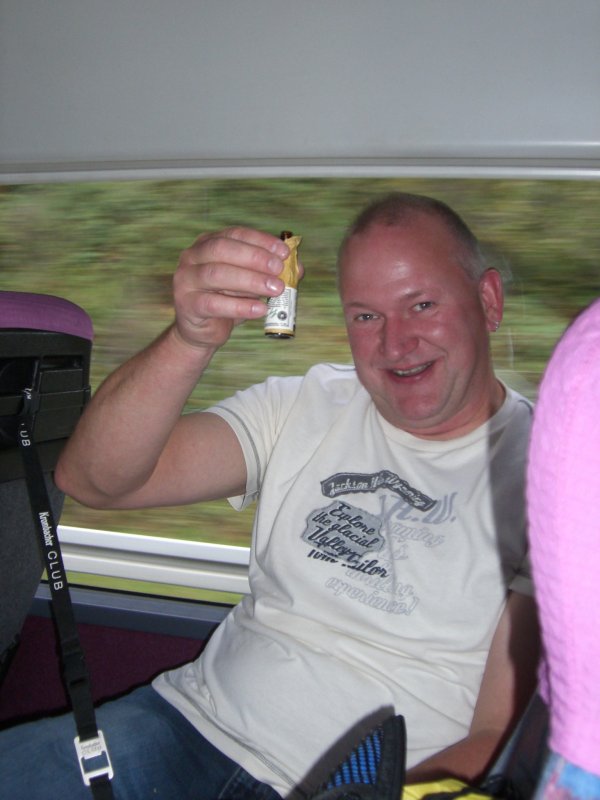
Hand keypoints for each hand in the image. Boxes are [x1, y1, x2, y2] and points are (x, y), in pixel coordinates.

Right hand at [172, 227, 290, 350]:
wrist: (201, 331)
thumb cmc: (226, 300)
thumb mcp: (250, 284)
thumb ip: (270, 273)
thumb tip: (297, 268)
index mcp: (208, 243)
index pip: (235, 234)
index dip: (260, 241)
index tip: (284, 252)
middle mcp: (192, 257)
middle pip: (222, 249)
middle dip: (254, 258)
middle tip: (279, 269)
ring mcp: (186, 280)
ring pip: (217, 274)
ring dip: (250, 280)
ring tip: (275, 289)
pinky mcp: (187, 305)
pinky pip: (214, 304)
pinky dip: (240, 306)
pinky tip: (260, 309)